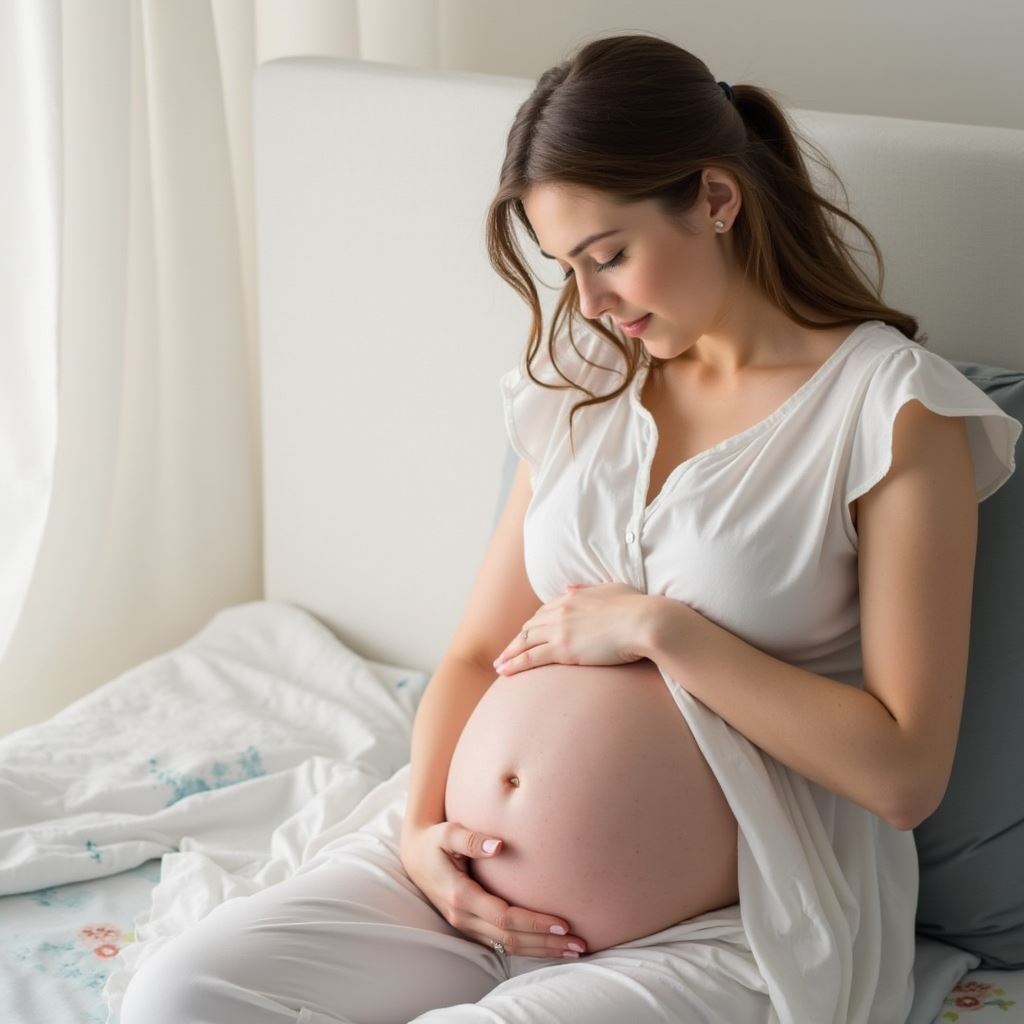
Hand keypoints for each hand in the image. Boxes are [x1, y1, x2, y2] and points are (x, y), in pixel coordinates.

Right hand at [399, 820, 588, 958]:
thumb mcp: (447, 833)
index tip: (562, 922)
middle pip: (511, 939)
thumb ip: (471, 838)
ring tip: (572, 949)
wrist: (415, 857)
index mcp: (461, 896)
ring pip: (508, 947)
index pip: (505, 917)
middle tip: (579, 942)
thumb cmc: (435, 841)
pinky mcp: (471, 928)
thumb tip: (498, 845)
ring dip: (541, 950)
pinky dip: (527, 947)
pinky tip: (549, 945)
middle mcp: (464, 917)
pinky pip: (502, 945)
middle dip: (546, 942)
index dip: (534, 922)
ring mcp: (467, 926)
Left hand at [493, 582, 649, 675]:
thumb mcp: (611, 588)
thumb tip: (568, 587)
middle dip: (517, 640)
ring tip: (498, 664)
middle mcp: (561, 611)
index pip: (545, 611)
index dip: (534, 624)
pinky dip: (514, 664)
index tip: (527, 633)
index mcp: (573, 597)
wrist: (644, 621)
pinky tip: (504, 671)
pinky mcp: (563, 649)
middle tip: (506, 651)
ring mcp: (560, 630)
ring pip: (525, 642)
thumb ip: (588, 588)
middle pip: (530, 627)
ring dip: (509, 654)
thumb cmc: (636, 607)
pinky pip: (530, 657)